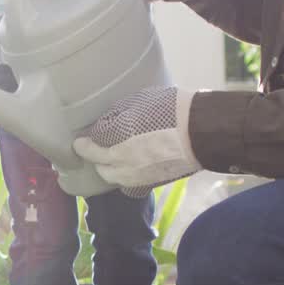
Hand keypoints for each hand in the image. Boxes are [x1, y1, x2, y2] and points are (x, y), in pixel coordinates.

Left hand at [72, 86, 200, 197]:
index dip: (84, 141)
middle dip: (95, 157)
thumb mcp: (138, 100)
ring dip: (110, 168)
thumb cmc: (170, 109)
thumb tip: (108, 121)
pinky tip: (133, 165)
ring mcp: (138, 177)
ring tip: (114, 157)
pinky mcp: (152, 183)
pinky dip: (127, 175)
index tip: (82, 138)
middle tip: (96, 147)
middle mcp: (122, 164)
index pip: (88, 147)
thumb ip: (119, 113)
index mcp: (115, 142)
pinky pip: (132, 183)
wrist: (201, 131)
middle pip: (99, 166)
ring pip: (114, 179)